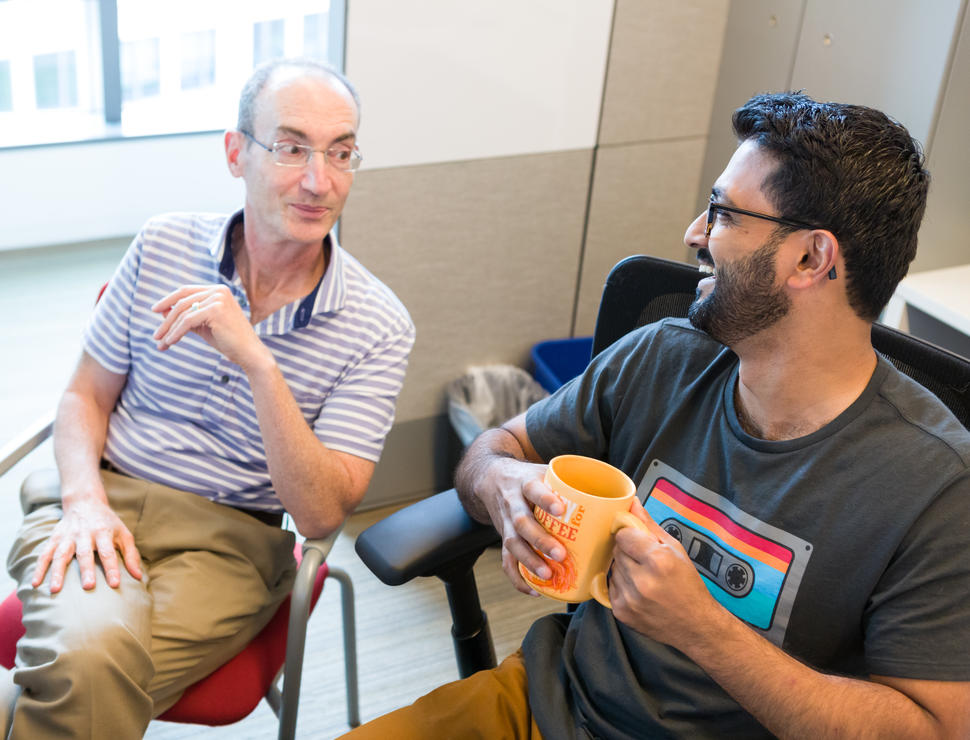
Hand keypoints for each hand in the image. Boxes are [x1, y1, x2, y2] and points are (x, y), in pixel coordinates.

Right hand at [31, 497, 142, 592]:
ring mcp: (67, 536)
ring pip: (61, 554)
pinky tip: (35, 583)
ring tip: (55, 590)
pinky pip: (44, 554)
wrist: (85, 503)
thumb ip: (131, 555)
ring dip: (57, 572)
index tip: (114, 584)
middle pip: (85, 553)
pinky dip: (39, 568)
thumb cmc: (108, 523)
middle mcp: (84, 534)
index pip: (108, 552)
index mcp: (103, 532)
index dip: (112, 568)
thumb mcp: (124, 534)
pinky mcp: (54, 539)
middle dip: (86, 570)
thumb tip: (138, 577)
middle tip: (88, 587)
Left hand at [152, 285, 268, 369]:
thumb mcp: (204, 325)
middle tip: (156, 335)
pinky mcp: (216, 310)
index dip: (168, 299)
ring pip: (183, 312)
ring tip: (161, 343)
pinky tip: (170, 342)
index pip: (186, 291)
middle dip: (166, 319)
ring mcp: (218, 299)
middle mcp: (219, 291)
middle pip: (182, 301)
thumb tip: (163, 311)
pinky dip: (176, 333)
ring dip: (169, 329)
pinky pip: (188, 321)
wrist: (249, 353)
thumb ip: (187, 316)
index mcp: (218, 290)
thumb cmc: (228, 340)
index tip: (155, 310)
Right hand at [476, 457, 569, 594]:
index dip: (545, 499)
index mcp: (525, 483)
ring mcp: (505, 522)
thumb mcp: (546, 472)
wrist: (492, 479)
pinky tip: (534, 589)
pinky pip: (506, 560)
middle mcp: (512, 503)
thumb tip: (617, 498)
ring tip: (547, 574)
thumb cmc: (529, 478)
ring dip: (529, 560)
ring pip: (512, 543)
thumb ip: (573, 482)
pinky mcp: (502, 538)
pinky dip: (518, 577)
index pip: (533, 489)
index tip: (560, 510)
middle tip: (560, 554)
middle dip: (540, 540)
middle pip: (521, 523)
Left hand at [607, 498, 720, 649]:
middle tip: (644, 560)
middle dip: (628, 552)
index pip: (623, 535)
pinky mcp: (621, 612)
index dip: (631, 536)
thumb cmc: (688, 585)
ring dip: (624, 569)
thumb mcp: (675, 550)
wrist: (695, 626)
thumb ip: (649, 525)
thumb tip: (632, 503)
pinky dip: (621, 585)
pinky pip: (611, 587)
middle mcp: (641, 581)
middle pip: (617, 552)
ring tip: (644, 577)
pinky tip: (639, 590)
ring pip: (613, 569)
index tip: (639, 541)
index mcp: (658, 561)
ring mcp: (629, 599)